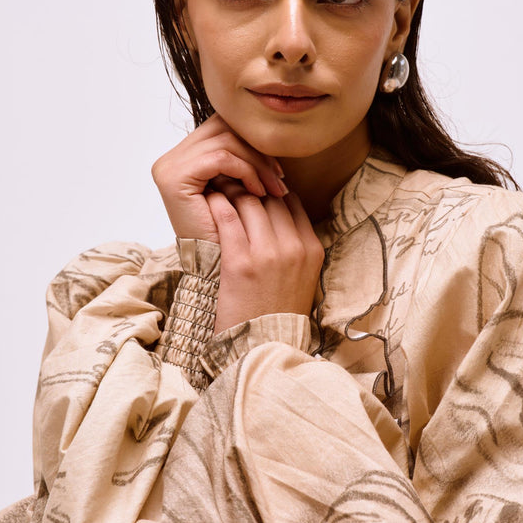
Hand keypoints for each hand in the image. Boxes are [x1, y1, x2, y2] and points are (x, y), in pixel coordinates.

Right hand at [151, 115, 287, 241]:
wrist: (216, 273)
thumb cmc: (231, 236)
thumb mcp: (239, 191)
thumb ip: (245, 160)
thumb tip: (273, 136)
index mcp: (183, 158)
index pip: (223, 128)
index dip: (253, 143)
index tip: (279, 170)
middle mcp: (170, 159)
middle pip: (223, 127)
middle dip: (257, 151)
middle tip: (280, 178)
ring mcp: (168, 167)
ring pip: (226, 141)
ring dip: (257, 164)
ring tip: (274, 189)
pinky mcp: (174, 177)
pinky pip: (220, 158)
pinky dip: (246, 171)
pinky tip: (260, 192)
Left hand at [206, 180, 324, 332]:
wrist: (264, 345)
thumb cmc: (278, 312)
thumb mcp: (302, 277)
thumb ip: (296, 246)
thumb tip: (280, 215)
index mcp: (311, 249)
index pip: (292, 202)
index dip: (271, 190)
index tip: (255, 187)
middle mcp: (293, 248)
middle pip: (271, 199)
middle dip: (250, 186)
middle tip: (232, 177)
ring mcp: (267, 254)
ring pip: (250, 202)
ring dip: (232, 190)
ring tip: (219, 185)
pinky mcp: (240, 262)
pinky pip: (228, 218)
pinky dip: (218, 205)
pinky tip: (211, 201)